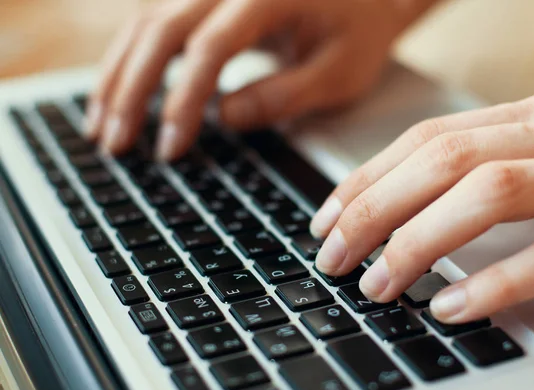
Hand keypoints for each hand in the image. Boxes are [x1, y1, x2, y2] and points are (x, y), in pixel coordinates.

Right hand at [85, 0, 433, 159]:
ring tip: (100, 126)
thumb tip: (223, 117)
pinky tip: (116, 92)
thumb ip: (284, 95)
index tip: (170, 148)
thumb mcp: (339, 73)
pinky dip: (130, 59)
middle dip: (132, 92)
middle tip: (115, 145)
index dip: (183, 101)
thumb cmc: (358, 30)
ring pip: (146, 22)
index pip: (210, 49)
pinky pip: (153, 21)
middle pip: (161, 30)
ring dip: (118, 75)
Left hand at [311, 89, 533, 323]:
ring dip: (420, 241)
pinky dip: (498, 281)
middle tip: (334, 257)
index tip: (326, 218)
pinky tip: (451, 306)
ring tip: (378, 285)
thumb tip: (400, 206)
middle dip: (374, 210)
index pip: (424, 139)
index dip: (367, 178)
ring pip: (490, 194)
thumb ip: (486, 167)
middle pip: (442, 161)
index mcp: (532, 115)